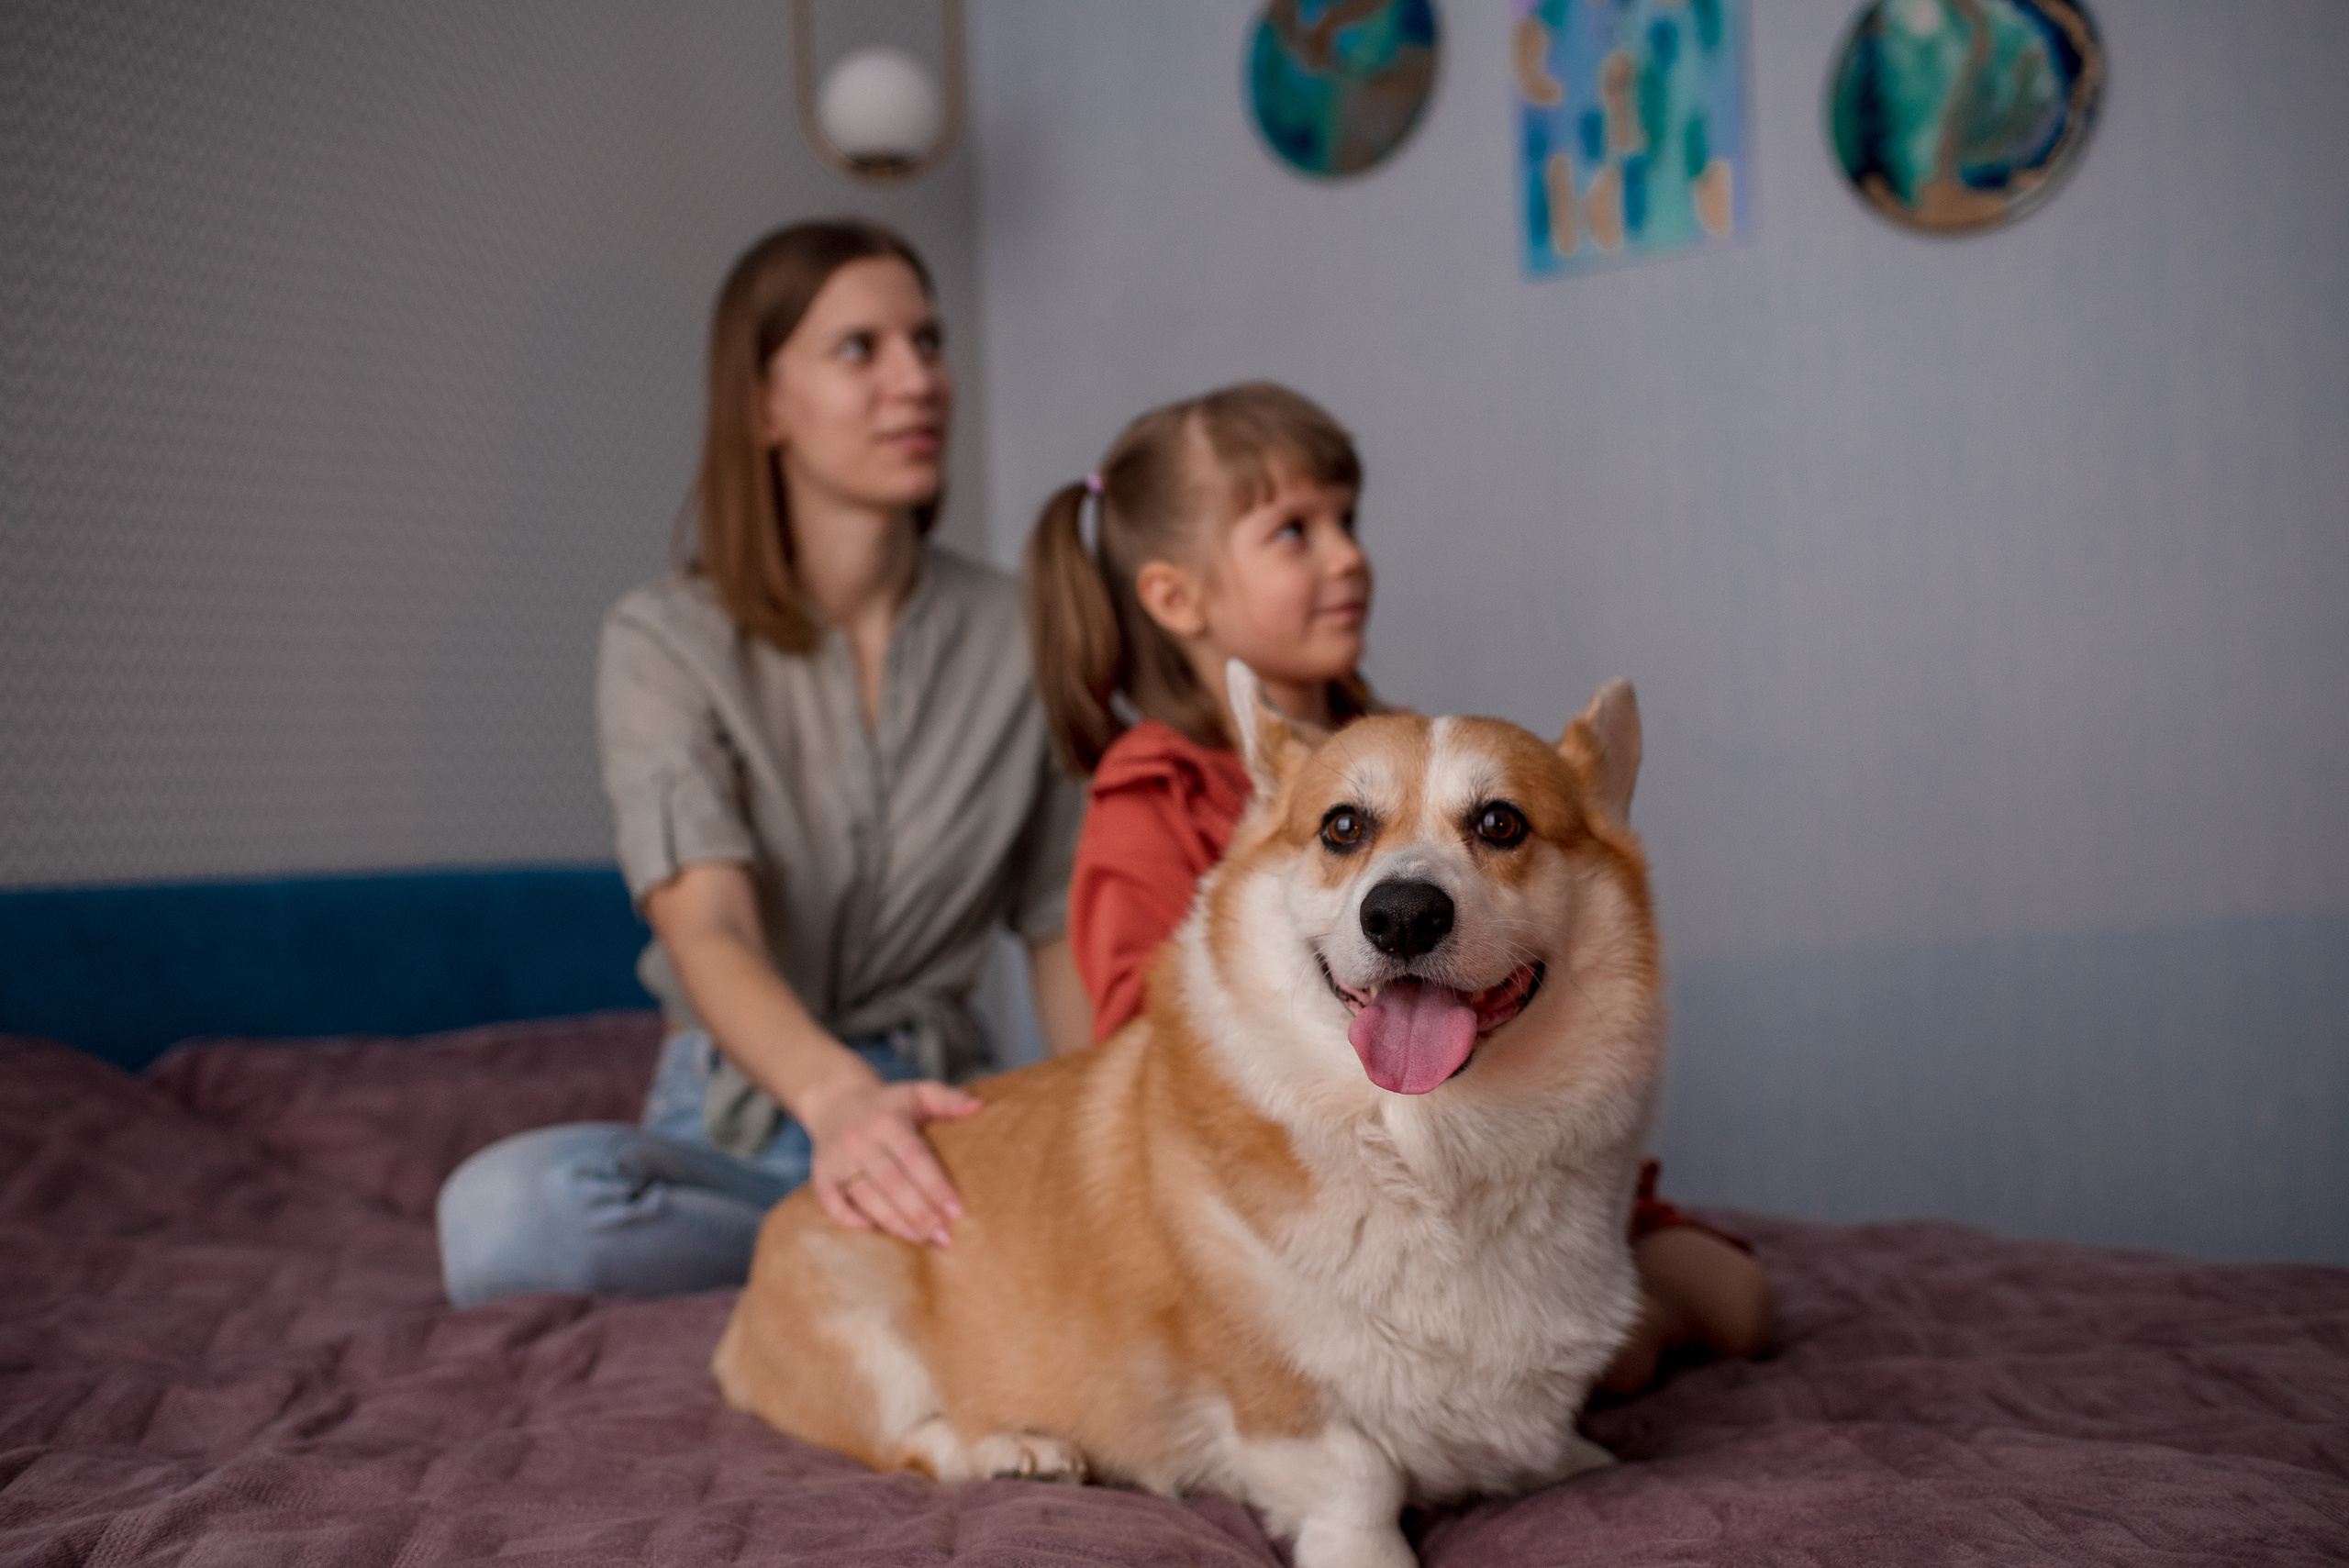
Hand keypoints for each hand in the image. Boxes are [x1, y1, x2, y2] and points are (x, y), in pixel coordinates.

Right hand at [800, 1067, 982, 1246]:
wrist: (836, 1101)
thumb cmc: (888, 1104)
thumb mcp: (918, 1093)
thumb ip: (949, 1099)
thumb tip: (979, 1106)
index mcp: (887, 1121)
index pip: (914, 1158)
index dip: (935, 1186)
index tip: (957, 1212)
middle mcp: (860, 1140)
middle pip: (892, 1183)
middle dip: (920, 1214)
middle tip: (945, 1238)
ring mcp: (837, 1159)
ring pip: (866, 1197)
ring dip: (895, 1223)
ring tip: (922, 1240)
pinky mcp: (821, 1175)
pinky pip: (833, 1204)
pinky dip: (853, 1220)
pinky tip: (877, 1232)